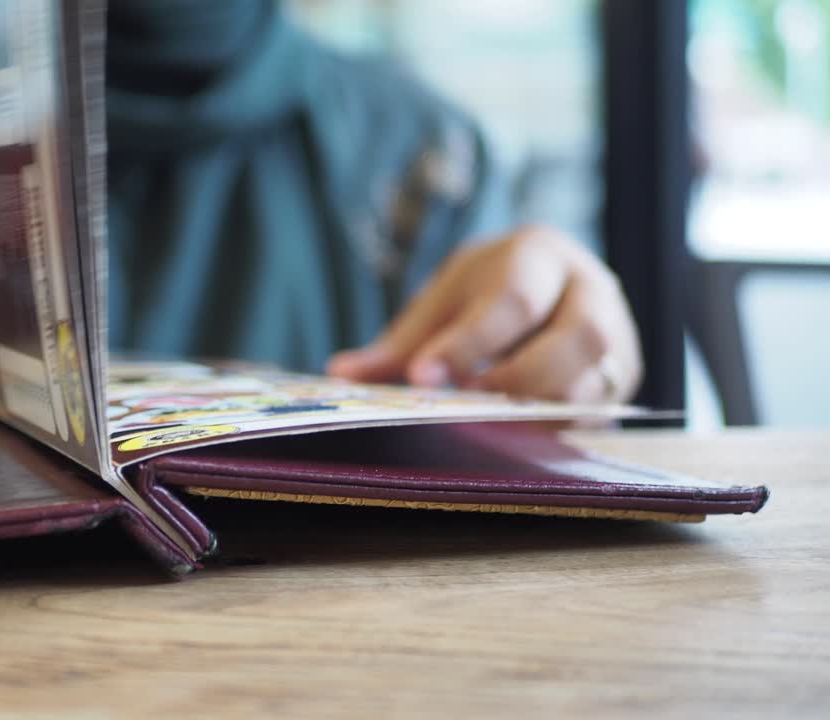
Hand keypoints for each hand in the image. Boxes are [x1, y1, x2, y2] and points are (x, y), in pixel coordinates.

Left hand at [326, 226, 642, 402]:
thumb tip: (341, 374)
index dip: (467, 344)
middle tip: (466, 408)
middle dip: (520, 379)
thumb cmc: (485, 290)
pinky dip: (554, 429)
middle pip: (578, 339)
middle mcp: (592, 291)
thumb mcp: (441, 300)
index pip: (512, 301)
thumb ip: (399, 342)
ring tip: (487, 429)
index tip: (422, 378)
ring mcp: (618, 336)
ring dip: (540, 410)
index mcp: (539, 256)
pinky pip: (598, 412)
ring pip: (597, 380)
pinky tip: (513, 441)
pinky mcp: (621, 380)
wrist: (543, 280)